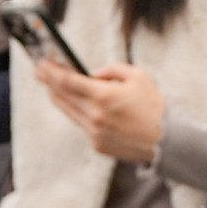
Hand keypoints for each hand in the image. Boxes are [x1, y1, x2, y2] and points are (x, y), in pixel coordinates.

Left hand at [30, 57, 168, 165]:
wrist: (167, 141)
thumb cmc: (154, 106)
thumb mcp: (138, 76)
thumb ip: (112, 70)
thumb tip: (92, 74)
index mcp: (104, 96)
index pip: (68, 81)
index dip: (52, 71)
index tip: (42, 63)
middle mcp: (95, 115)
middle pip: (62, 96)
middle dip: (49, 82)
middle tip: (40, 71)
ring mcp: (94, 132)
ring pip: (68, 111)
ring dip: (58, 97)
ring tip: (51, 86)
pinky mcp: (97, 144)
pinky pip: (82, 124)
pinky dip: (78, 112)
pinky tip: (76, 104)